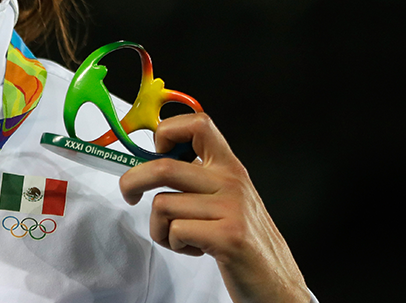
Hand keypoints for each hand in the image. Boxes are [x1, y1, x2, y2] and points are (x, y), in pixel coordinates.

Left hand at [118, 113, 309, 302]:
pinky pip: (175, 231)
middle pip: (163, 166)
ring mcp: (231, 208)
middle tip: (129, 195)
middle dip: (132, 181)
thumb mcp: (225, 197)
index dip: (167, 131)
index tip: (155, 152)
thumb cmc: (241, 238)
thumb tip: (153, 158)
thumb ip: (197, 177)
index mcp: (229, 167)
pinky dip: (173, 244)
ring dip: (159, 227)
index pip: (198, 124)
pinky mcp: (228, 237)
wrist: (276, 280)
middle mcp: (231, 182)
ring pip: (163, 204)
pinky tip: (194, 249)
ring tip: (179, 237)